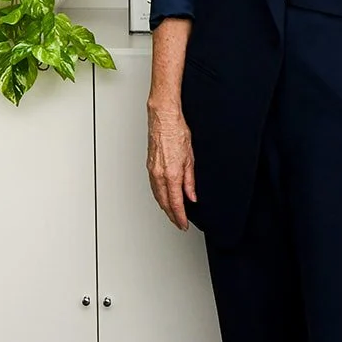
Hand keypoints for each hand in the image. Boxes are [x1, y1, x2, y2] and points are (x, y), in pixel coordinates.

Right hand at [146, 103, 195, 229]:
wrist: (163, 118)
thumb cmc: (176, 131)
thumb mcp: (190, 158)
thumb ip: (190, 180)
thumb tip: (192, 196)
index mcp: (172, 173)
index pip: (176, 202)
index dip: (180, 216)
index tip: (183, 224)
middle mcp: (160, 174)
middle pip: (164, 202)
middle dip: (172, 215)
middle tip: (179, 223)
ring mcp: (152, 170)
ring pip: (157, 195)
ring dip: (165, 207)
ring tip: (172, 214)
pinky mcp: (149, 165)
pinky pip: (153, 186)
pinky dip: (159, 196)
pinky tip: (163, 197)